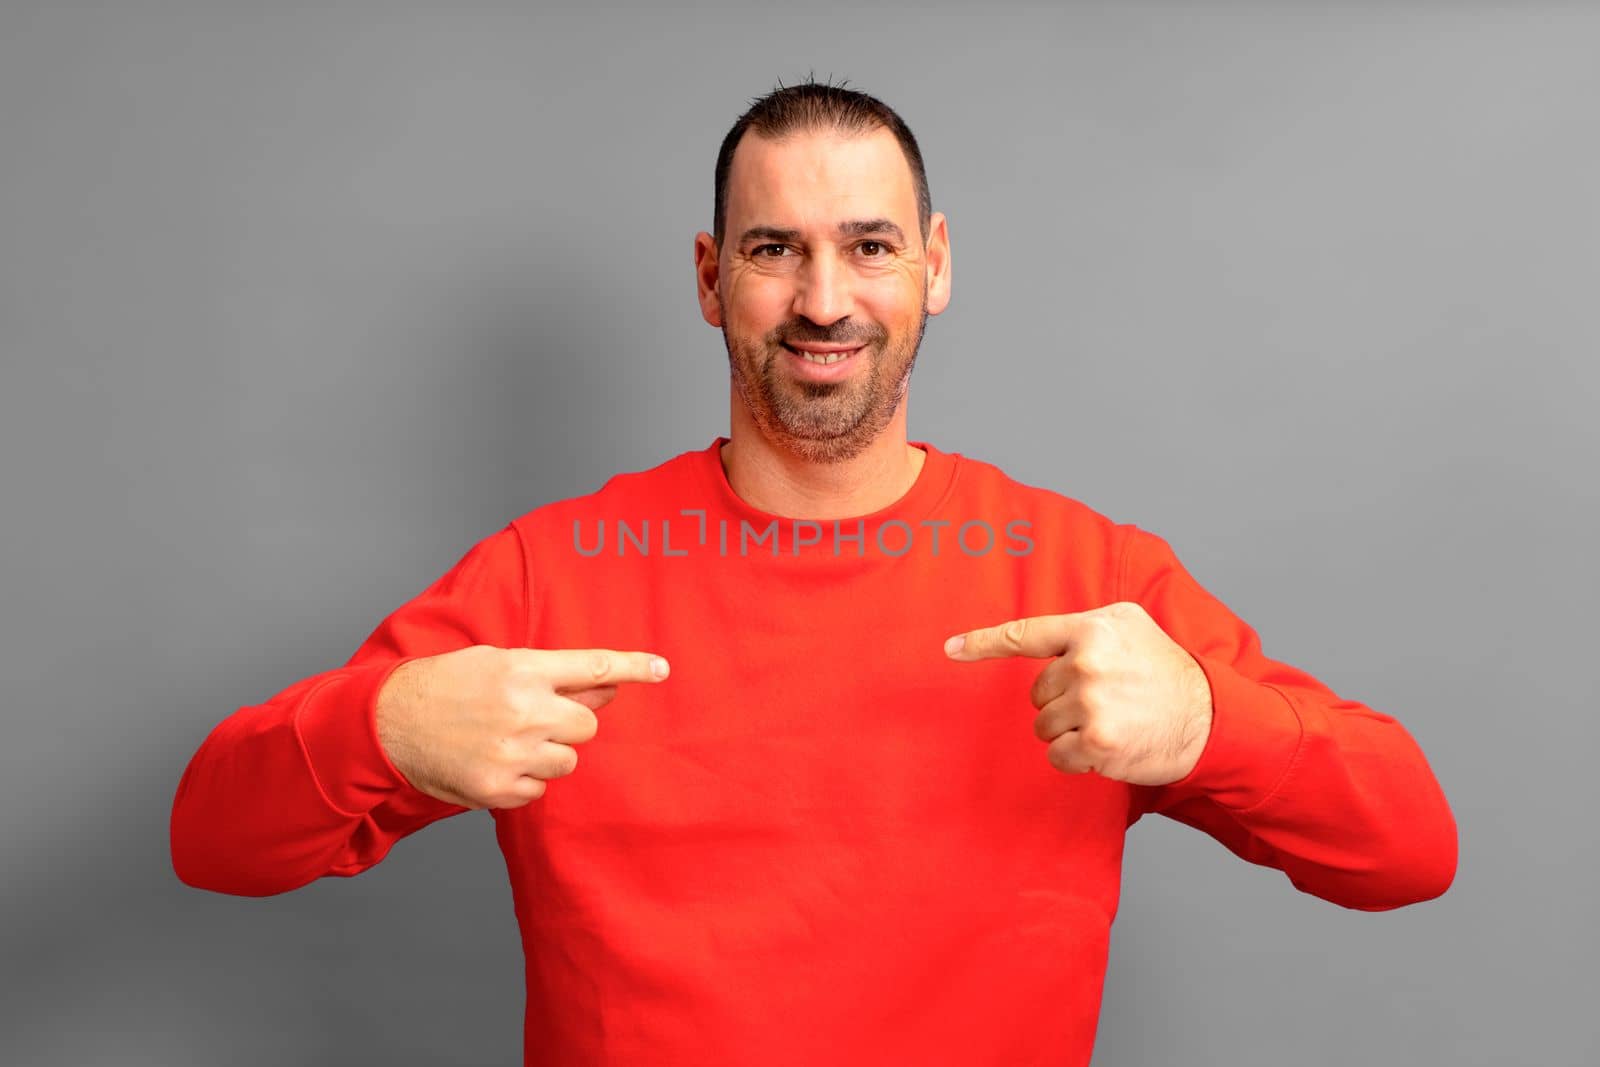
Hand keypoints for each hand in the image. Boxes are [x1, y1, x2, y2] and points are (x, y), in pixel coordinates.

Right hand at [376, 644, 669, 809]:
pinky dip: (524, 781)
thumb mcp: (495, 662)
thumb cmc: (442, 687)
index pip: (593, 665)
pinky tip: (492, 763)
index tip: (662, 669)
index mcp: (523, 669)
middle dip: (568, 725)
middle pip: (586, 725)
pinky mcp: (499, 789)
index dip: (633, 667)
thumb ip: (552, 675)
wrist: (386, 724)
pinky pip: (539, 791)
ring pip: (567, 762)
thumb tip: (606, 685)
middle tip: (532, 720)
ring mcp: (513, 753)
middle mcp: (524, 710)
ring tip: (505, 742)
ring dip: (547, 755)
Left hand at [944, 603, 1212, 786]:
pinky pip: (1058, 756)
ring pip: (1044, 726)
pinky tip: (1108, 745)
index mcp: (1091, 630)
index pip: (1025, 634)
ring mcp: (1091, 704)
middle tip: (1104, 699)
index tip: (950, 649)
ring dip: (1070, 730)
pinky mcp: (1096, 743)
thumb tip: (1039, 639)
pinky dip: (1077, 758)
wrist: (1208, 716)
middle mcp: (1086, 663)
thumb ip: (1083, 626)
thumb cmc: (1165, 670)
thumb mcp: (1129, 625)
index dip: (982, 642)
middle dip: (1063, 701)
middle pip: (1037, 692)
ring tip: (1111, 720)